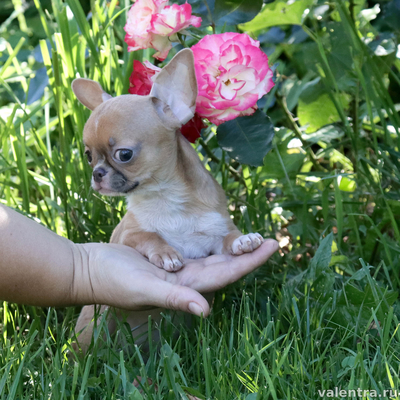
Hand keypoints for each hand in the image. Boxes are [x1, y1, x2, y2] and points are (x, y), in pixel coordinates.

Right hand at [76, 239, 277, 316]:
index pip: (226, 274)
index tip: (272, 246)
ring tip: (252, 240)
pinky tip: (219, 243)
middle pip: (225, 266)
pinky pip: (195, 255)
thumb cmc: (113, 281)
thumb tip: (206, 311)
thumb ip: (175, 298)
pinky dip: (212, 248)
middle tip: (271, 241)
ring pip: (213, 260)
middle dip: (249, 254)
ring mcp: (177, 271)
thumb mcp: (144, 289)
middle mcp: (186, 280)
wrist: (90, 270)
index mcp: (185, 286)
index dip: (250, 261)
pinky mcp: (166, 261)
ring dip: (234, 251)